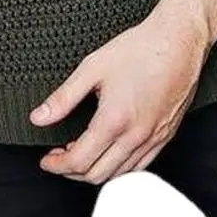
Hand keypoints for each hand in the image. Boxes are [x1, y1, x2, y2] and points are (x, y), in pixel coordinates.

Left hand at [28, 2, 213, 182]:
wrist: (178, 41)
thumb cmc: (139, 49)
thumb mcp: (92, 68)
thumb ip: (63, 97)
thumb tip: (39, 117)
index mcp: (114, 120)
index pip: (79, 161)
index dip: (57, 165)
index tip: (46, 161)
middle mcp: (135, 136)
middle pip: (97, 175)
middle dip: (72, 172)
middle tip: (58, 158)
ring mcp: (153, 138)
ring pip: (119, 175)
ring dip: (95, 171)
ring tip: (80, 153)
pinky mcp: (165, 135)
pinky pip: (140, 166)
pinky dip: (119, 168)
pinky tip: (109, 153)